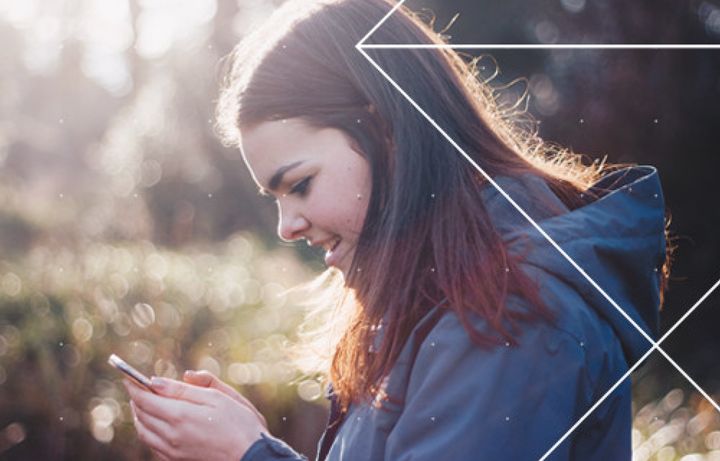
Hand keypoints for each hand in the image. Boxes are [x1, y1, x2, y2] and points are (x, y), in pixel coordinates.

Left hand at [124, 376, 265, 460]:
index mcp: (180, 416)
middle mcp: (171, 435)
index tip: (128, 376)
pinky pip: (152, 444)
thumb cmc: (239, 423)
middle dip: (136, 398)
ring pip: (143, 431)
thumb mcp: (216, 397)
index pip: (145, 399)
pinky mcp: (176, 460)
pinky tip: (154, 424)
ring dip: (139, 415)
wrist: (251, 456)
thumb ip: (184, 389)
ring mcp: (172, 450)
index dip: (134, 386)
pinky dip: (147, 431)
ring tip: (142, 403)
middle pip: (141, 414)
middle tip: (136, 386)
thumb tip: (156, 381)